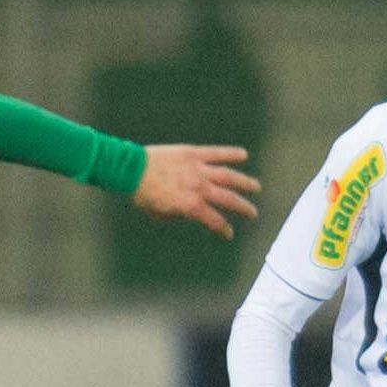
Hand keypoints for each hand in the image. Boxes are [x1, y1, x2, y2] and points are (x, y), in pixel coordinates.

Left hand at [131, 145, 260, 238]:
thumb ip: (178, 214)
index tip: (228, 233)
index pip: (215, 221)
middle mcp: (199, 188)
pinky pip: (217, 153)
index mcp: (190, 206)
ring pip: (228, 176)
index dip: (223, 229)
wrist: (130, 169)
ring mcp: (198, 169)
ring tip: (255, 187)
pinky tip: (243, 155)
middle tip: (253, 213)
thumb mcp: (159, 213)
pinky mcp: (193, 153)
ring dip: (244, 182)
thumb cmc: (141, 194)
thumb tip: (188, 212)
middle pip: (229, 199)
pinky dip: (231, 154)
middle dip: (243, 208)